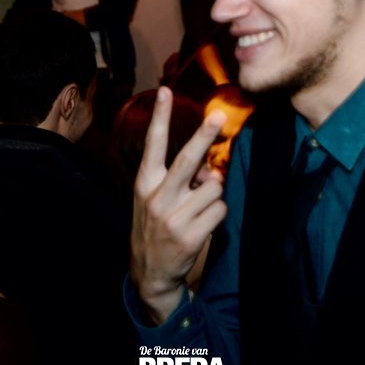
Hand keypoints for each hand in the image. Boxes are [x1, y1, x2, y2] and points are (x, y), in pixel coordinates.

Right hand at [131, 87, 227, 324]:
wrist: (150, 272)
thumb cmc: (156, 226)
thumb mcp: (157, 200)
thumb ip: (180, 179)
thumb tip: (211, 168)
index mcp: (145, 183)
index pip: (153, 144)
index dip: (159, 117)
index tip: (164, 91)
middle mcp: (157, 197)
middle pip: (187, 160)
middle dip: (204, 135)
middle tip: (218, 116)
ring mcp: (173, 218)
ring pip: (213, 187)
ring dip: (213, 195)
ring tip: (198, 210)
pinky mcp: (190, 236)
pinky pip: (220, 210)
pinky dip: (217, 215)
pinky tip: (202, 225)